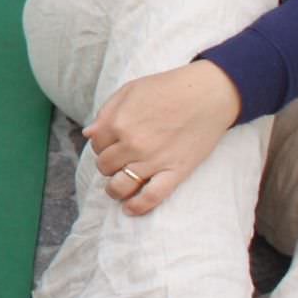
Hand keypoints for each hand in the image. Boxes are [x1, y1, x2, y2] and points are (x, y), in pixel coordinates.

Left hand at [83, 61, 241, 213]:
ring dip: (114, 189)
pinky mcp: (175, 171)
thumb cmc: (168, 88)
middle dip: (108, 164)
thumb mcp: (130, 91)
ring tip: (117, 189)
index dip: (101, 145)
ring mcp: (153, 160)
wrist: (209, 94)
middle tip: (118, 161)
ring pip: (120, 185)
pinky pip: (151, 197)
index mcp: (117, 123)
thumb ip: (106, 112)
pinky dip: (137, 206)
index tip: (110, 144)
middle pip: (105, 166)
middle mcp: (132, 144)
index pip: (96, 145)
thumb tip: (88, 133)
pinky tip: (129, 209)